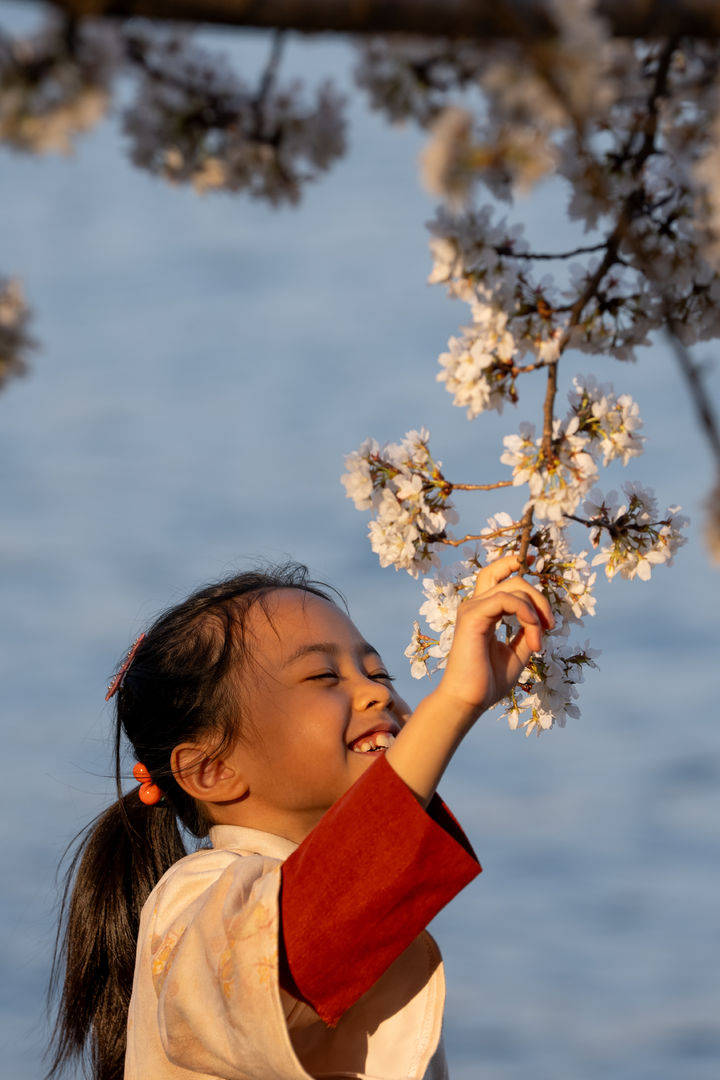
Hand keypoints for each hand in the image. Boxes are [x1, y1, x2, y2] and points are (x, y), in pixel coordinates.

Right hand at [436, 555, 553, 720]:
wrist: (469, 701)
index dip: (513, 562)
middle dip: (538, 597)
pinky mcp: (473, 616)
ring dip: (536, 612)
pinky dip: (527, 614)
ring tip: (539, 640)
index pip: (496, 576)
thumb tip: (540, 619)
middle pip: (511, 578)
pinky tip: (533, 634)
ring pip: (514, 588)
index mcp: (482, 612)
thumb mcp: (517, 652)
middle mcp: (475, 605)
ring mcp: (472, 608)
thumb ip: (527, 631)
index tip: (534, 559)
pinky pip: (507, 600)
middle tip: (550, 626)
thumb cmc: (488, 681)